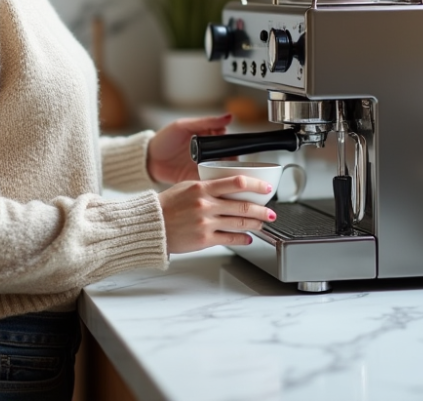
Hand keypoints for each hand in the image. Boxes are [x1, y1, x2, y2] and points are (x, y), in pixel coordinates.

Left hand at [147, 113, 232, 184]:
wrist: (149, 158)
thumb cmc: (165, 138)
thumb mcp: (184, 126)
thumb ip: (206, 122)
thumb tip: (229, 117)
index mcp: (207, 137)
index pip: (226, 140)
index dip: (232, 143)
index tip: (234, 145)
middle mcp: (208, 153)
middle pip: (228, 157)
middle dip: (233, 159)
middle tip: (233, 160)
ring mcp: (203, 166)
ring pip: (222, 170)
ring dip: (227, 171)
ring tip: (229, 172)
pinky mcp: (197, 179)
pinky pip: (211, 181)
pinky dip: (217, 182)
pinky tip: (220, 182)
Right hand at [157, 176, 275, 253]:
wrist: (152, 224)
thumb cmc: (167, 205)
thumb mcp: (186, 186)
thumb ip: (207, 186)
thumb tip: (228, 186)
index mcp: (202, 187)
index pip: (236, 182)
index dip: (256, 185)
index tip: (266, 188)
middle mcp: (206, 204)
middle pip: (243, 205)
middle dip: (262, 210)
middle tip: (271, 211)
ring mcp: (206, 223)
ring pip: (240, 223)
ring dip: (255, 224)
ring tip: (262, 224)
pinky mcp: (204, 239)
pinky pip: (230, 239)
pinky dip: (242, 239)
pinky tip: (248, 238)